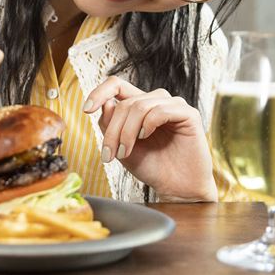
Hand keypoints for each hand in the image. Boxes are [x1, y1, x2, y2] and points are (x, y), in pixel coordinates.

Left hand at [83, 76, 216, 201]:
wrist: (177, 189)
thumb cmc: (152, 167)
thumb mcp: (121, 147)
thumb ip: (110, 125)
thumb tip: (106, 103)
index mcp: (139, 105)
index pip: (116, 85)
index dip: (99, 92)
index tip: (86, 109)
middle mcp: (156, 101)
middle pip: (125, 103)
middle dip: (113, 130)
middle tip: (110, 153)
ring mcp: (173, 105)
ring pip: (140, 106)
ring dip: (127, 131)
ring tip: (126, 152)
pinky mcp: (188, 114)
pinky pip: (160, 110)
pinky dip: (148, 125)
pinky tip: (145, 137)